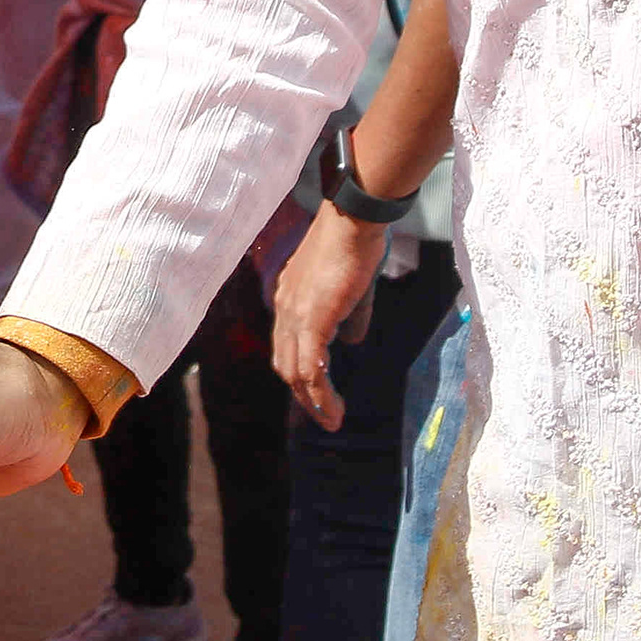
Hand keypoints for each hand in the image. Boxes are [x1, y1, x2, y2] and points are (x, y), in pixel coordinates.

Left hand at [271, 205, 386, 429]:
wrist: (353, 221)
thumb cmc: (356, 244)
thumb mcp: (353, 288)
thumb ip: (351, 317)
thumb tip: (352, 342)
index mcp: (289, 298)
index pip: (286, 345)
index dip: (300, 372)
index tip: (318, 393)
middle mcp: (284, 308)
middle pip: (285, 363)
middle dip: (303, 395)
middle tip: (324, 416)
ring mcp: (294, 314)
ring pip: (295, 372)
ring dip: (314, 402)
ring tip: (332, 420)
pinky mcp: (312, 320)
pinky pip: (311, 367)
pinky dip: (321, 393)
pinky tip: (333, 407)